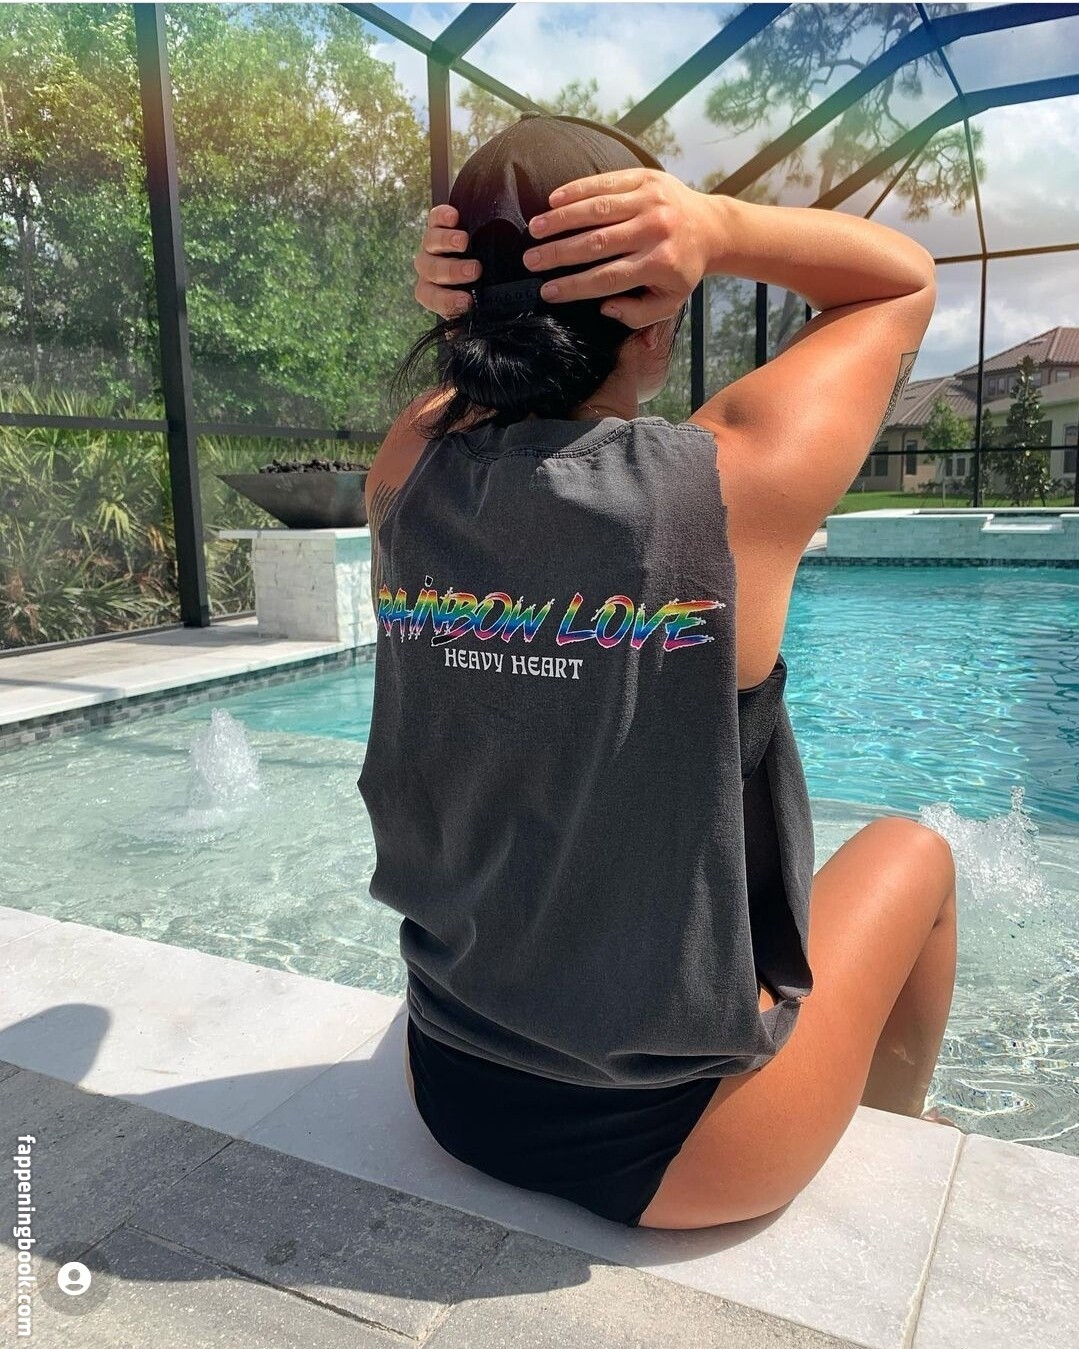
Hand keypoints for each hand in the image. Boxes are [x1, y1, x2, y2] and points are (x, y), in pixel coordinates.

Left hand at [412, 204, 479, 318]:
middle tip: (475, 270)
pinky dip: (443, 217)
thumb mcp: (476, 305)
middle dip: (452, 271)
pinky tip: (455, 217)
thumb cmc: (477, 288)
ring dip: (447, 242)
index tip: (468, 302)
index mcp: (434, 291)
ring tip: (464, 241)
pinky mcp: (437, 223)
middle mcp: (429, 269)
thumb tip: (464, 339)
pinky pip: (434, 218)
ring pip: (431, 243)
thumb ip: (470, 320)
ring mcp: (431, 245)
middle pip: (432, 271)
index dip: (447, 301)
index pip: (432, 298)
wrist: (482, 255)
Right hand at [522, 168, 716, 326]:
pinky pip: (605, 182)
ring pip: (597, 210)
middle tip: (530, 260)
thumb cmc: (681, 269)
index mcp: (659, 264)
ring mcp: (650, 200)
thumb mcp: (668, 302)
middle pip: (596, 243)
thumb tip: (604, 307)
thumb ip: (637, 314)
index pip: (607, 278)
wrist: (710, 227)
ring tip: (535, 229)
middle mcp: (654, 231)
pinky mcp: (646, 178)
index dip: (574, 286)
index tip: (547, 291)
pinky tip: (553, 200)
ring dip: (561, 219)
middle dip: (559, 253)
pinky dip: (577, 190)